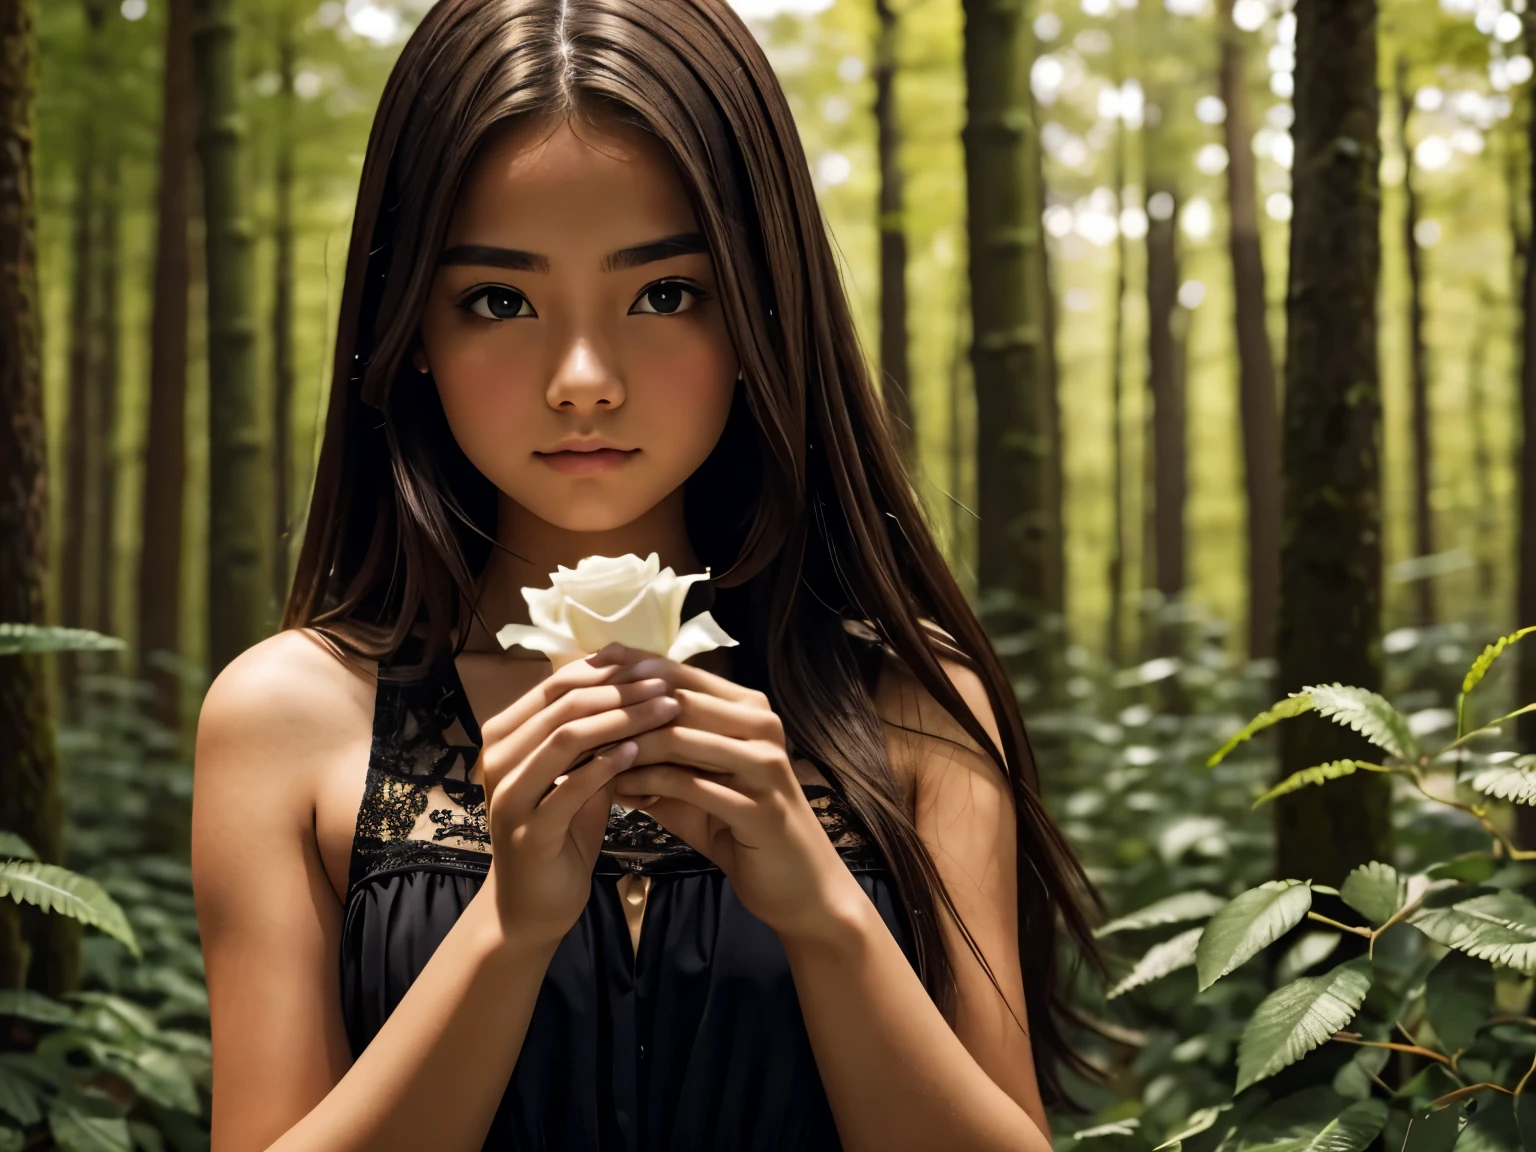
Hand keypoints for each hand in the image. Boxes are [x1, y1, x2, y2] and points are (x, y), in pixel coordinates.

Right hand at [477, 645, 680, 946]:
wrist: (535, 904)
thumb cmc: (562, 832)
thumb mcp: (577, 774)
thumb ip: (594, 734)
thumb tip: (638, 685)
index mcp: (505, 734)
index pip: (557, 684)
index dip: (606, 670)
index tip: (652, 665)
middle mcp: (497, 757)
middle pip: (564, 704)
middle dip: (621, 690)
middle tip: (666, 685)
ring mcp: (508, 793)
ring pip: (567, 737)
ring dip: (621, 719)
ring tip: (664, 711)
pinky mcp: (527, 829)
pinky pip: (570, 786)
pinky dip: (607, 764)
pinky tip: (640, 751)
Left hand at [599, 647, 865, 942]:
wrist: (795, 883)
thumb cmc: (738, 827)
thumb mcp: (694, 783)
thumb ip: (655, 755)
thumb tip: (595, 726)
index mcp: (748, 708)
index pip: (681, 673)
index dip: (631, 668)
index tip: (583, 671)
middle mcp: (762, 725)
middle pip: (677, 699)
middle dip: (621, 707)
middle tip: (572, 719)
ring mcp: (764, 764)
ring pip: (680, 737)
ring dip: (628, 746)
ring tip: (587, 757)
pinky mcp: (759, 806)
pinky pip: (689, 785)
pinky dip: (647, 785)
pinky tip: (617, 791)